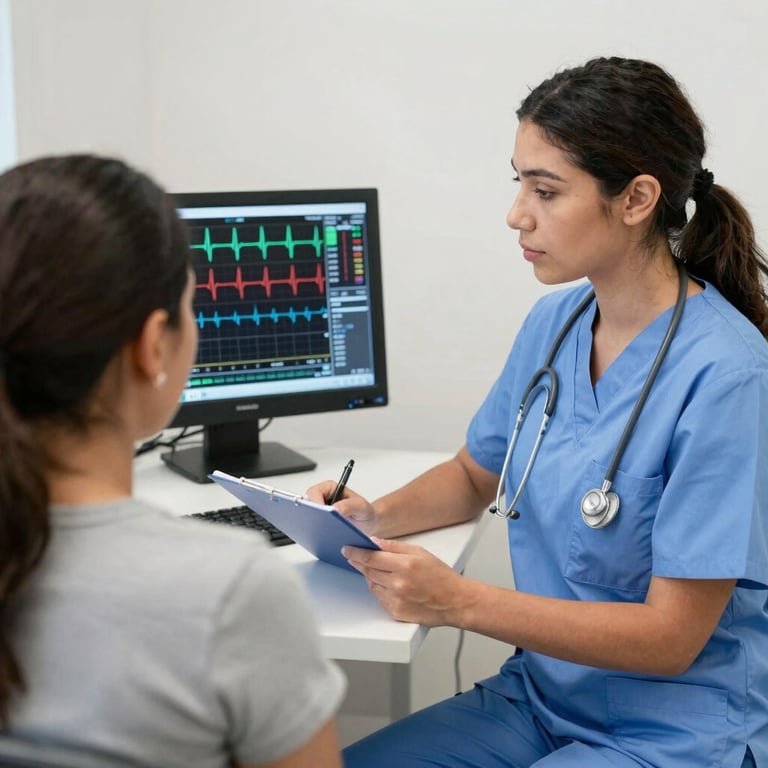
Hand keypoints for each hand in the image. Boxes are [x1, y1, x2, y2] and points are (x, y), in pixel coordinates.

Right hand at [305, 481, 378, 535]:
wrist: (369, 524)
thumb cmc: (365, 512)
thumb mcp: (361, 507)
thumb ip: (349, 506)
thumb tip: (334, 509)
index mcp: (330, 488)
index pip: (315, 492)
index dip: (314, 502)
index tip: (319, 512)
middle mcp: (322, 499)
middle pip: (307, 505)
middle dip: (310, 515)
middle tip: (316, 524)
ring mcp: (320, 512)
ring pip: (308, 518)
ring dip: (311, 525)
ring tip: (319, 533)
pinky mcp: (319, 525)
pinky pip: (312, 528)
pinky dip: (314, 533)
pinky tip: (322, 539)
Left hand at [342, 538, 469, 625]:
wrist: (454, 600)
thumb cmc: (440, 575)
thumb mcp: (419, 552)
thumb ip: (394, 547)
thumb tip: (374, 542)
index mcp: (404, 565)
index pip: (371, 557)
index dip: (356, 552)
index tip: (347, 548)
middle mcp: (398, 584)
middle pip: (368, 571)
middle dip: (359, 563)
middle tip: (354, 557)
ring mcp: (396, 600)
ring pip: (372, 585)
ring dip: (371, 576)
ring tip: (381, 571)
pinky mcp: (395, 612)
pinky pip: (380, 598)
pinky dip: (381, 590)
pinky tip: (390, 585)